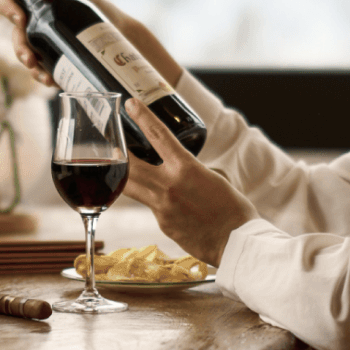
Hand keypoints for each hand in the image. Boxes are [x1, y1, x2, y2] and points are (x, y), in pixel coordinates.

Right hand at [0, 0, 182, 88]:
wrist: (123, 36)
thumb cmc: (100, 10)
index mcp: (37, 4)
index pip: (9, 2)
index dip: (8, 9)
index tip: (21, 19)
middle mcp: (36, 24)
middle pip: (16, 36)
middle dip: (20, 49)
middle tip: (31, 59)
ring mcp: (45, 44)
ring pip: (26, 55)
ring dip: (31, 68)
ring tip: (44, 76)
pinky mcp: (56, 61)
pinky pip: (42, 70)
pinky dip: (44, 76)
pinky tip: (52, 81)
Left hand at [122, 98, 257, 266]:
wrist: (239, 244)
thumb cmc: (234, 209)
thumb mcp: (215, 178)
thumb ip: (193, 169)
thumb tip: (182, 168)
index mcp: (186, 168)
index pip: (159, 135)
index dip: (142, 117)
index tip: (130, 104)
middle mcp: (169, 186)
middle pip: (130, 164)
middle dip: (117, 151)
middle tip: (110, 141)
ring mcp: (162, 207)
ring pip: (131, 188)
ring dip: (125, 176)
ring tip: (122, 169)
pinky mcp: (162, 225)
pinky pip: (152, 207)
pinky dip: (155, 201)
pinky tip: (170, 204)